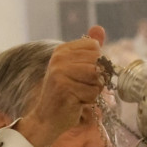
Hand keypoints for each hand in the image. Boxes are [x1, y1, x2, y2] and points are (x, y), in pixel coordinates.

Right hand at [15, 26, 106, 146]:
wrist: (46, 119)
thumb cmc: (65, 95)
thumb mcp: (75, 69)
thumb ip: (88, 50)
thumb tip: (100, 28)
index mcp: (62, 50)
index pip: (94, 46)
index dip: (98, 62)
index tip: (86, 74)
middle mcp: (59, 58)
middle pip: (98, 61)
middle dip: (98, 78)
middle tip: (83, 88)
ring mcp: (60, 73)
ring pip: (97, 78)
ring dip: (94, 91)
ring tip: (79, 95)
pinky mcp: (64, 88)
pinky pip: (92, 93)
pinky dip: (89, 101)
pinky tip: (76, 103)